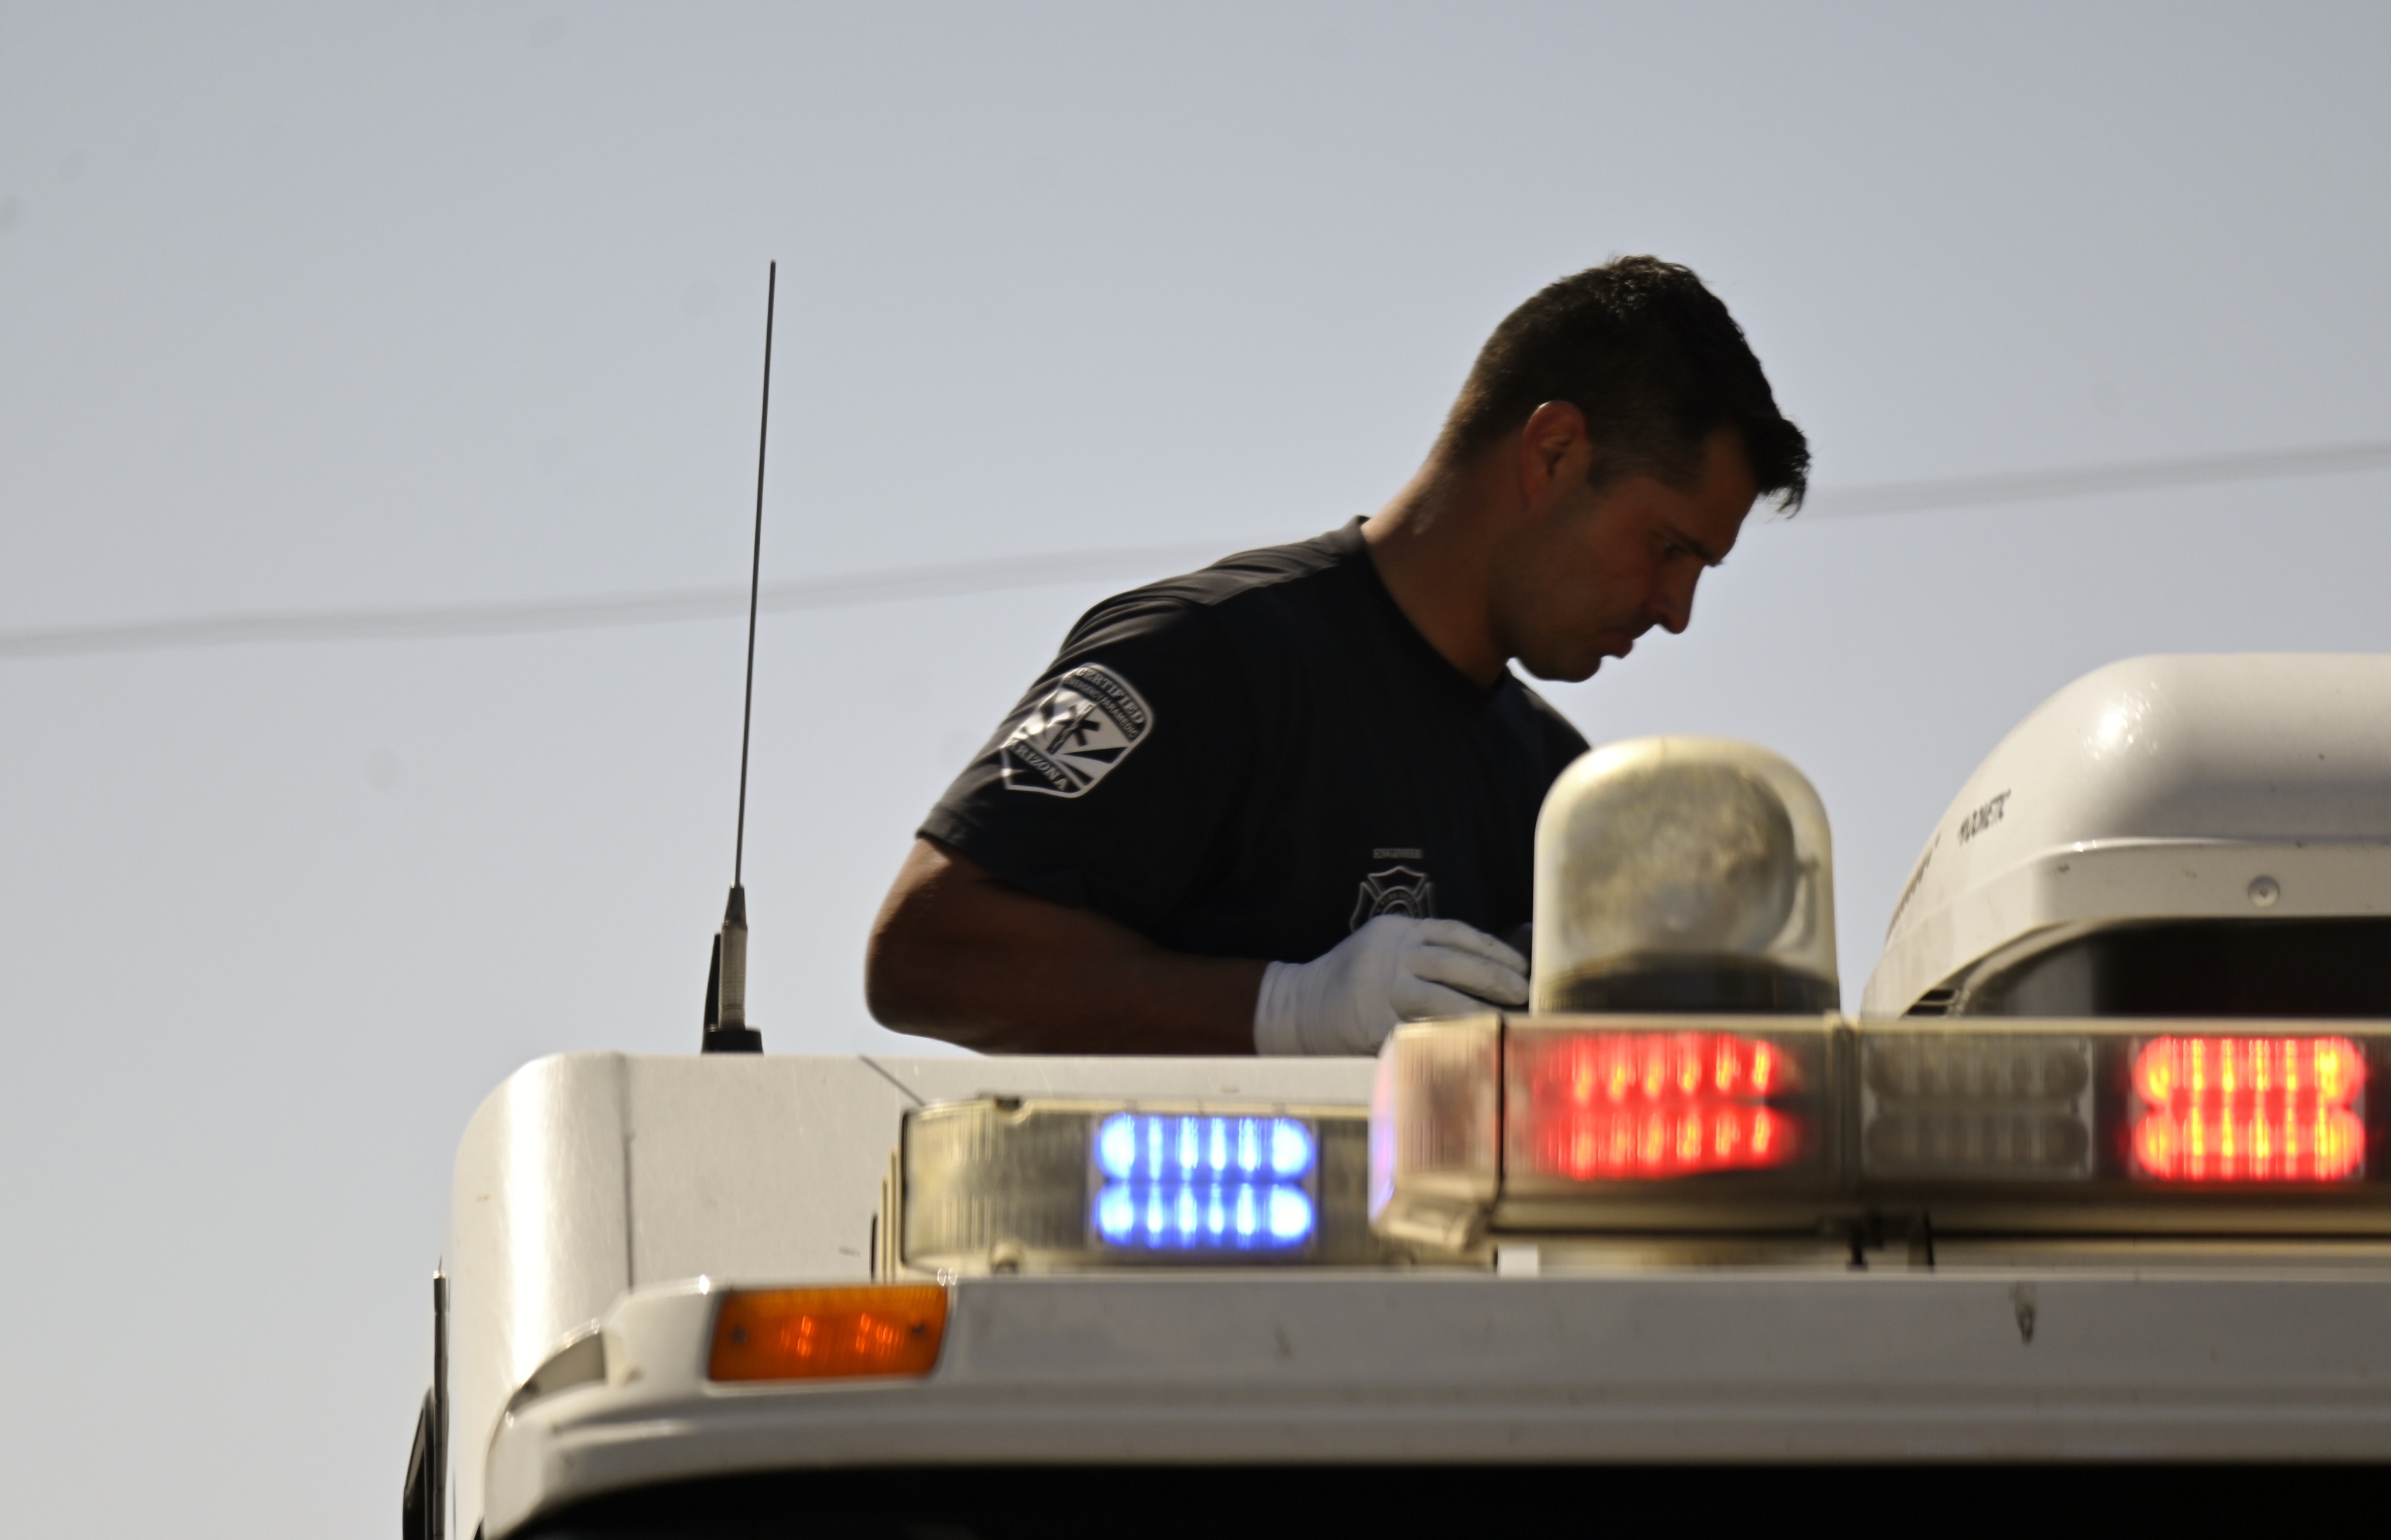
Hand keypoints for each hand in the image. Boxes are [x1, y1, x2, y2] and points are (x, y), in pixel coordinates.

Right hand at [1252, 915, 1527, 1055]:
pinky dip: (1446, 1040)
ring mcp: (1380, 988)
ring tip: (1506, 1022)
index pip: (1456, 933)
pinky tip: (1471, 1048)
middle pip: (1454, 963)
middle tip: (1524, 995)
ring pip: (1440, 998)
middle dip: (1495, 980)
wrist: (1296, 1006)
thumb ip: (1428, 955)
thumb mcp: (1387, 950)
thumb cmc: (1354, 981)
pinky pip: (1417, 1032)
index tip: (1522, 966)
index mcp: (1398, 930)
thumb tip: (1493, 968)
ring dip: (1478, 1011)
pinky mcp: (1371, 1023)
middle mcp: (1391, 954)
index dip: (1493, 950)